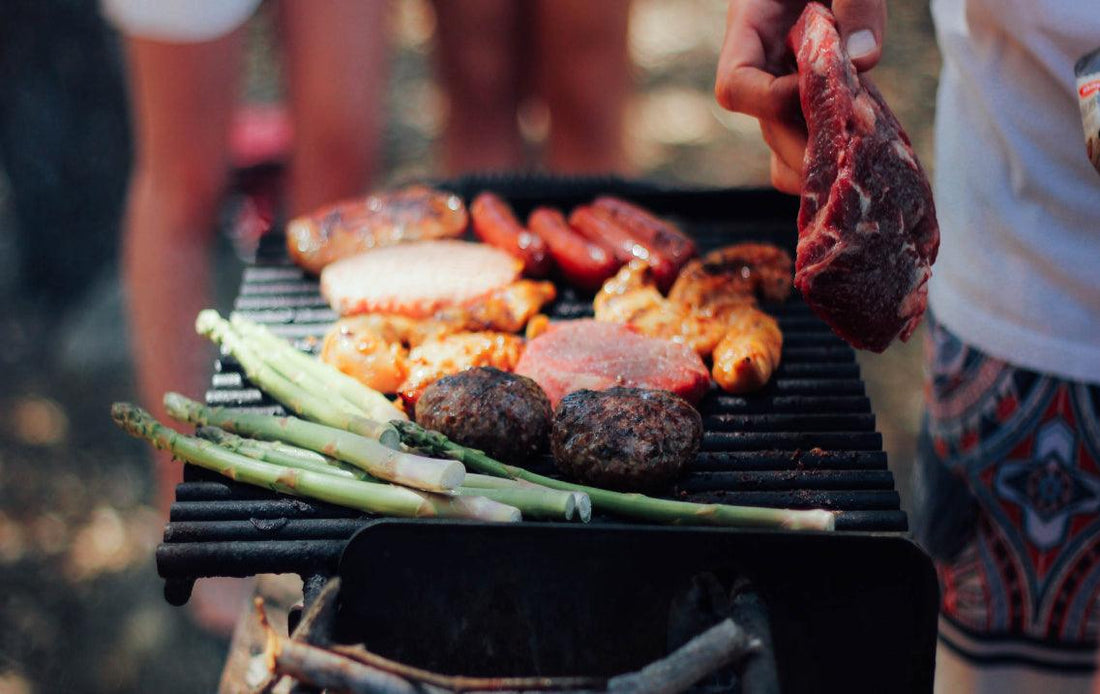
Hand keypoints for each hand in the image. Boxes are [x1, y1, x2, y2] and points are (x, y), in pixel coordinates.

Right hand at [714, 0, 885, 192]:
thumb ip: (857, 2)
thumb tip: (863, 60)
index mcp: (753, 25)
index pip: (736, 86)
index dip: (770, 100)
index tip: (816, 88)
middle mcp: (766, 61)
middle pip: (766, 127)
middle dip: (806, 147)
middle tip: (853, 160)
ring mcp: (788, 81)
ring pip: (786, 143)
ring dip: (820, 161)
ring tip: (861, 165)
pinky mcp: (816, 90)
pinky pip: (812, 136)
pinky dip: (836, 154)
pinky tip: (873, 152)